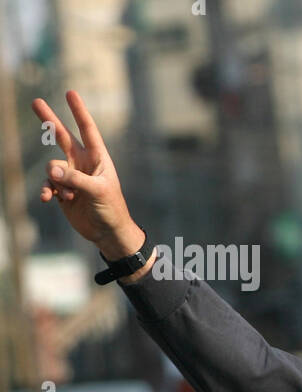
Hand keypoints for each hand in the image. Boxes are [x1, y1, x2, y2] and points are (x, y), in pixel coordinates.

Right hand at [32, 91, 144, 260]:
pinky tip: (47, 198)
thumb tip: (51, 170)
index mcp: (98, 158)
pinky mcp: (62, 190)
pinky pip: (48, 184)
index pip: (87, 130)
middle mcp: (83, 163)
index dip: (79, 111)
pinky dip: (46, 190)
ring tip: (70, 195)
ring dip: (56, 181)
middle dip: (49, 120)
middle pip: (62, 137)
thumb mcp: (97, 192)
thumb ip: (74, 179)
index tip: (70, 93)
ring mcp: (71, 176)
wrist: (107, 232)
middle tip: (36, 101)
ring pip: (52, 168)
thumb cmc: (111, 209)